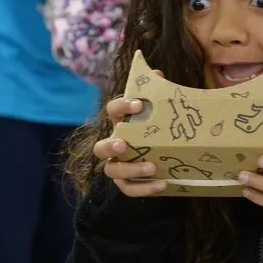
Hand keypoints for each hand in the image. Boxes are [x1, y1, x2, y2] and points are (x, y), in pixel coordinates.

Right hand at [94, 70, 164, 196]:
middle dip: (110, 145)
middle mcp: (113, 145)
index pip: (112, 111)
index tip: (139, 104)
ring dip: (131, 169)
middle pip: (100, 147)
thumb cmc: (155, 129)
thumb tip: (157, 74)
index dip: (122, 106)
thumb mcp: (157, 113)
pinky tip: (162, 184)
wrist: (160, 158)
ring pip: (113, 170)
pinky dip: (144, 189)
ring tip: (152, 167)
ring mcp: (117, 166)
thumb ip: (157, 94)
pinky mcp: (126, 184)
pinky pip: (129, 189)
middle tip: (124, 144)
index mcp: (121, 124)